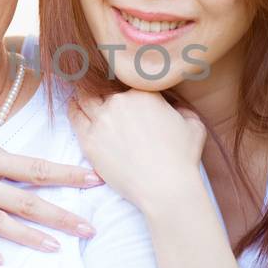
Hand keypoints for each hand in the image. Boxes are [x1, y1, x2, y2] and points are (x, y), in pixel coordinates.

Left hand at [67, 89, 206, 209]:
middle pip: (105, 88)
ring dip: (83, 94)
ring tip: (80, 93)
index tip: (118, 85)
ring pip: (86, 98)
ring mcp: (103, 119)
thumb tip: (174, 107)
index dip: (123, 82)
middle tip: (95, 87)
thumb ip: (182, 109)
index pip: (128, 80)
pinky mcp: (90, 139)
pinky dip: (73, 107)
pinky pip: (75, 116)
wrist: (166, 186)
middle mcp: (121, 101)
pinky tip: (73, 105)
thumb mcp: (194, 126)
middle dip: (103, 88)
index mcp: (145, 93)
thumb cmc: (182, 159)